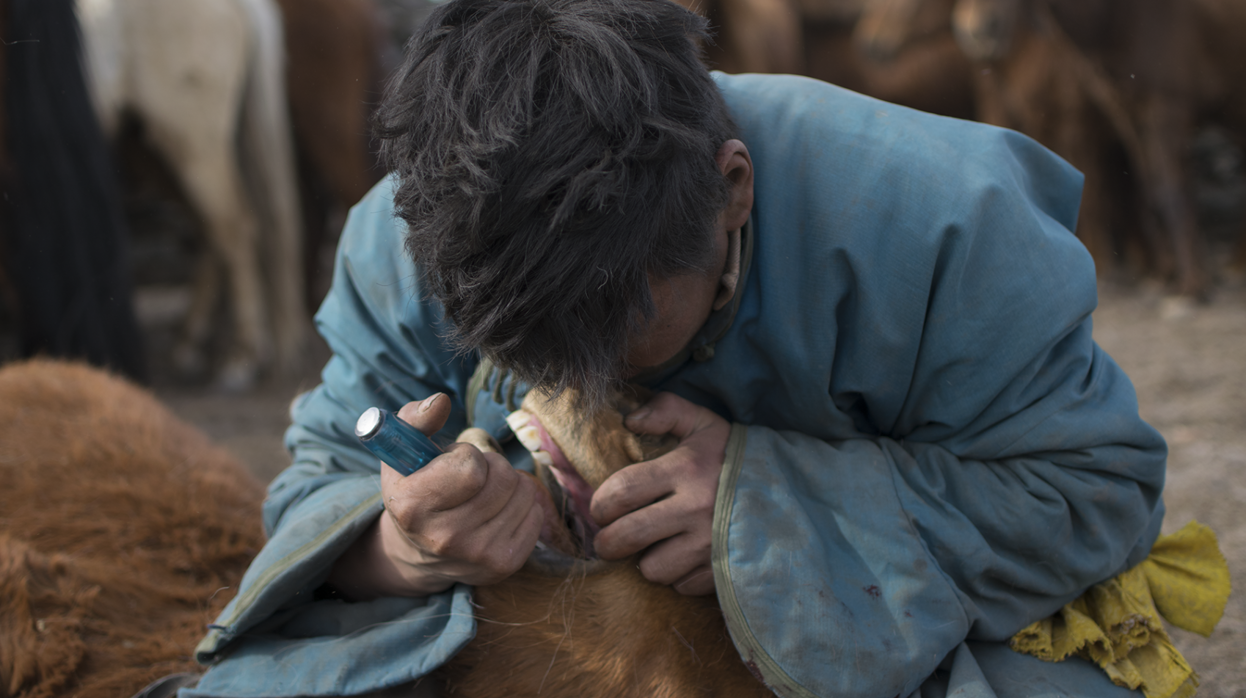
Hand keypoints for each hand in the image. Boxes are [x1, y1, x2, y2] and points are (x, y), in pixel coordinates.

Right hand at [327, 393, 546, 598]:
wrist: (420, 551)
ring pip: (524, 492)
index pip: (471, 466)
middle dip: (491, 467)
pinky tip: (496, 514)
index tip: (449, 465)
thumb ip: (416, 419)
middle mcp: (444, 538)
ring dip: (508, 484)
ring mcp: (476, 556)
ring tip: (482, 495)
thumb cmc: (416, 488)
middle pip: (503, 477)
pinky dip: (521, 506)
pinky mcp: (504, 564)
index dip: (465, 456)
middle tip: (470, 479)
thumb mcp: (403, 452)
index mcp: (413, 507)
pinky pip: (536, 513)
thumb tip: (440, 402)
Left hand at [590, 392, 729, 595]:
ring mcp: (711, 543)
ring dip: (647, 560)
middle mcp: (695, 508)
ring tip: (655, 546)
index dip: (601, 504)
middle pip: (627, 537)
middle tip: (609, 539)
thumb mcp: (704, 424)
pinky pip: (682, 586)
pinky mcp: (725, 570)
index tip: (602, 509)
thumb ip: (666, 410)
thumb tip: (629, 420)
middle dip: (607, 543)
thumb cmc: (736, 457)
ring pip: (652, 569)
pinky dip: (678, 576)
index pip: (622, 491)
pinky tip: (685, 557)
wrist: (796, 490)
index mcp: (686, 469)